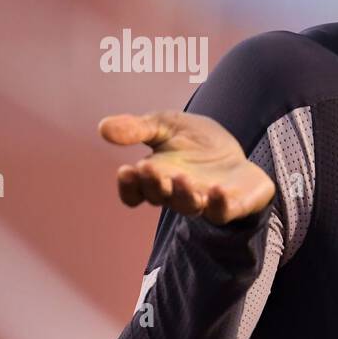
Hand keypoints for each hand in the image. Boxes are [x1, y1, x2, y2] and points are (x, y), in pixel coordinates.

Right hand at [98, 110, 274, 224]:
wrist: (234, 149)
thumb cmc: (194, 141)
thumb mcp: (165, 125)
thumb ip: (137, 128)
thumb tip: (103, 128)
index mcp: (156, 178)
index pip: (135, 192)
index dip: (128, 186)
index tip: (125, 169)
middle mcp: (176, 194)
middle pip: (159, 197)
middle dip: (152, 184)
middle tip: (147, 167)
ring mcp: (204, 201)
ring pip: (189, 207)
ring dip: (183, 194)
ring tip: (181, 177)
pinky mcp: (231, 205)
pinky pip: (222, 213)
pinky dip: (218, 204)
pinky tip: (217, 189)